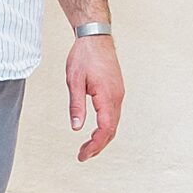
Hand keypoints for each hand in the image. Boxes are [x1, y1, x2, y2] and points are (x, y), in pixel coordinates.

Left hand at [66, 36, 122, 161]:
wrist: (95, 37)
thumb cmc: (83, 56)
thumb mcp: (74, 81)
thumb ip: (76, 105)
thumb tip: (76, 128)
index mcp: (107, 96)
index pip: (105, 129)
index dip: (94, 145)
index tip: (82, 155)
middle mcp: (117, 97)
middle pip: (111, 130)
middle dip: (98, 146)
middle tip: (83, 155)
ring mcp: (118, 94)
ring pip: (114, 123)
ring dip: (102, 137)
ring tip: (87, 147)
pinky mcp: (116, 90)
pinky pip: (113, 114)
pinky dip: (105, 126)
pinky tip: (95, 130)